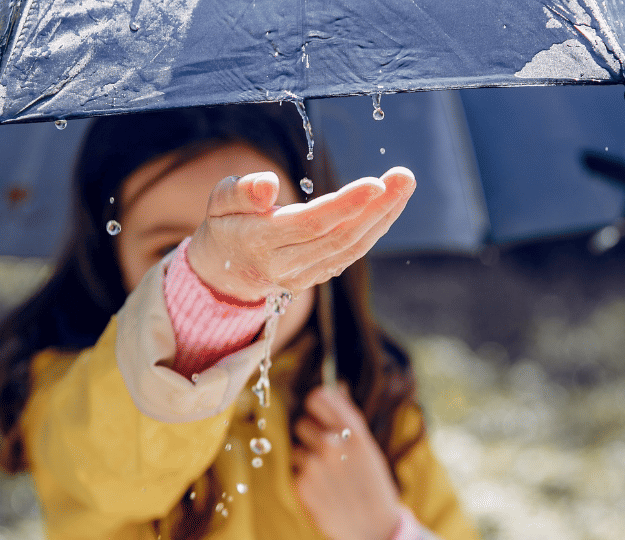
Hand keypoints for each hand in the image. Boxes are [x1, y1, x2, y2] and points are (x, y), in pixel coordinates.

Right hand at [186, 167, 415, 301]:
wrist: (225, 269)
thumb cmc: (226, 222)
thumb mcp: (219, 201)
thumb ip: (241, 192)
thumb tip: (269, 185)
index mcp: (258, 242)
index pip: (310, 224)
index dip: (345, 205)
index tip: (376, 183)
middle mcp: (284, 265)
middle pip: (338, 237)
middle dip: (376, 207)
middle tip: (404, 177)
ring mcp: (303, 276)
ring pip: (350, 248)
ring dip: (383, 217)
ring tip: (404, 185)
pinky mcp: (317, 277)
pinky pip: (350, 253)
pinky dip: (374, 228)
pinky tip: (390, 204)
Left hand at [291, 384, 403, 539]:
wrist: (373, 531)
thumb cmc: (373, 486)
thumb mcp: (369, 449)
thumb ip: (349, 418)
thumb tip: (337, 387)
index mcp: (354, 432)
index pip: (319, 397)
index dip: (316, 403)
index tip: (318, 411)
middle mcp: (332, 444)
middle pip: (302, 422)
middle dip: (310, 435)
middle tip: (326, 453)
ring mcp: (315, 465)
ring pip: (297, 447)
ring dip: (306, 458)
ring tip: (327, 476)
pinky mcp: (301, 484)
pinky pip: (294, 470)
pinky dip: (304, 478)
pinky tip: (322, 491)